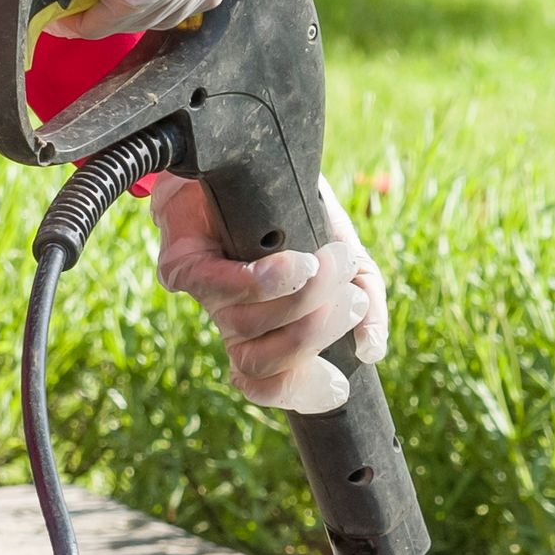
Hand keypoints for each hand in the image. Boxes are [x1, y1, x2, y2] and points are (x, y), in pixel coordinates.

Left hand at [147, 180, 385, 414]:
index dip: (299, 394)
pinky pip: (219, 286)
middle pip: (260, 360)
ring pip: (246, 324)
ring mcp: (205, 296)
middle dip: (312, 338)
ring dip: (301, 298)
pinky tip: (295, 264)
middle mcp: (233, 321)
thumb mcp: (350, 259)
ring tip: (334, 260)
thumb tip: (371, 349)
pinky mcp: (183, 263)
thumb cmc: (298, 216)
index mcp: (267, 330)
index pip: (270, 383)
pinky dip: (263, 281)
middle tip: (350, 300)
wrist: (253, 160)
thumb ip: (367, 303)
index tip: (339, 385)